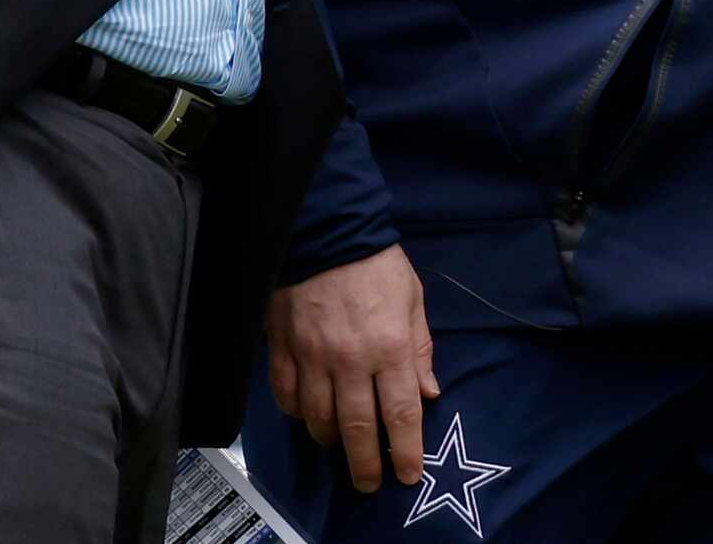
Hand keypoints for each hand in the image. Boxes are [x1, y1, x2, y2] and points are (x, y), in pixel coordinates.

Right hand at [265, 245, 441, 493]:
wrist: (326, 228)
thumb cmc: (376, 262)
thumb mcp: (412, 298)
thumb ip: (420, 347)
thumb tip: (429, 392)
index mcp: (390, 346)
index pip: (401, 414)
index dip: (406, 452)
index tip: (408, 474)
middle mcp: (352, 359)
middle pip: (357, 428)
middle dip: (366, 464)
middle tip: (369, 483)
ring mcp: (313, 355)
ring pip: (319, 418)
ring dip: (331, 440)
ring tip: (339, 446)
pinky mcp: (283, 346)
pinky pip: (286, 394)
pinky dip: (296, 412)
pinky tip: (306, 415)